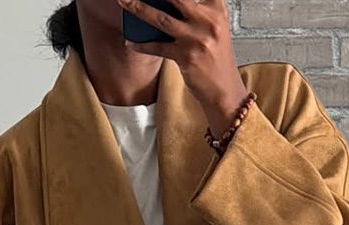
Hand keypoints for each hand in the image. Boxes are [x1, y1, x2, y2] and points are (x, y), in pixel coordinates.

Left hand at [118, 0, 247, 138]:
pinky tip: (131, 42)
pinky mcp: (187, 57)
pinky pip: (158, 47)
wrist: (225, 92)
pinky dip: (141, 45)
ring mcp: (198, 40)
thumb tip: (158, 2)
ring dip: (137, 8)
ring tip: (123, 1)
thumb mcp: (211, 30)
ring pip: (161, 18)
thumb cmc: (215, 60)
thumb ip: (193, 12)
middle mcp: (209, 22)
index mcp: (216, 11)